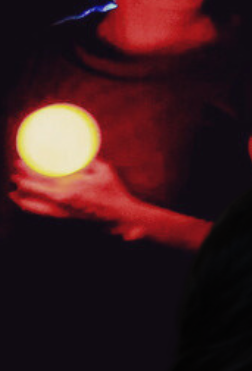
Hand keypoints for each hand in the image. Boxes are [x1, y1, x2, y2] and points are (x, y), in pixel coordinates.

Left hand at [10, 157, 155, 239]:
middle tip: (15, 172)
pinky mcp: (66, 216)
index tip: (19, 162)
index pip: (44, 176)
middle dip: (23, 179)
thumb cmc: (113, 192)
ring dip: (22, 197)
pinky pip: (43, 213)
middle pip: (37, 188)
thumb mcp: (104, 171)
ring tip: (12, 192)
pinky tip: (23, 204)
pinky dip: (31, 208)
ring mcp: (64, 209)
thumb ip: (87, 161)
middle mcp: (65, 198)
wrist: (120, 214)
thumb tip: (74, 153)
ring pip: (36, 204)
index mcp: (73, 185)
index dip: (29, 169)